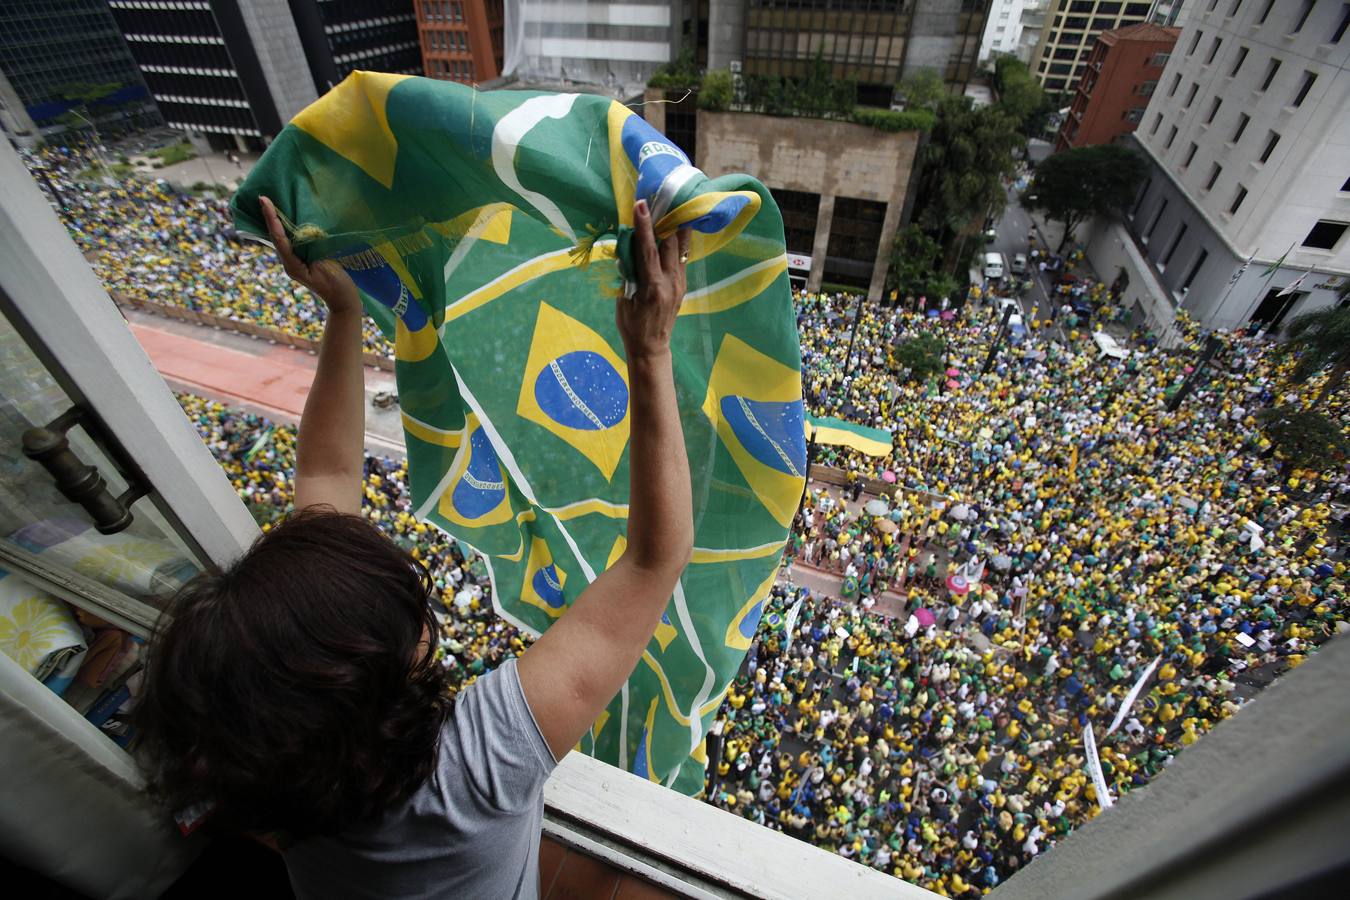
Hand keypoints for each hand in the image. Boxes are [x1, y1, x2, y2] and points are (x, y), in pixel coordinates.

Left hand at [259, 196, 361, 315]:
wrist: (343, 302)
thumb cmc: (338, 286)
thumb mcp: (326, 266)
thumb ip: (314, 249)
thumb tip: (305, 233)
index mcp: (292, 265)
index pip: (279, 238)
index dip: (272, 218)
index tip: (264, 201)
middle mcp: (289, 263)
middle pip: (276, 236)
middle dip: (270, 217)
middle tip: (262, 197)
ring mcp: (294, 262)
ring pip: (282, 238)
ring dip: (277, 221)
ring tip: (270, 203)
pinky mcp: (302, 260)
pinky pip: (292, 241)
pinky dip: (288, 228)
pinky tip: (288, 218)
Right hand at [617, 200, 688, 358]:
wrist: (651, 347)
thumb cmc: (631, 325)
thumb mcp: (623, 300)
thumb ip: (627, 274)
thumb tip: (627, 250)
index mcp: (652, 287)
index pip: (648, 249)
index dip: (644, 225)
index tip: (641, 205)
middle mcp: (670, 282)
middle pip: (671, 243)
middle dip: (664, 220)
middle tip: (659, 200)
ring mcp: (680, 283)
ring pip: (681, 248)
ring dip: (674, 228)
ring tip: (670, 208)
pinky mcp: (683, 285)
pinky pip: (682, 257)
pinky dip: (677, 242)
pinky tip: (673, 230)